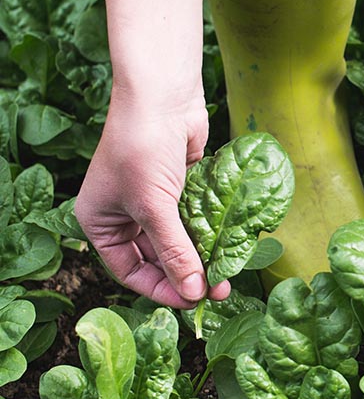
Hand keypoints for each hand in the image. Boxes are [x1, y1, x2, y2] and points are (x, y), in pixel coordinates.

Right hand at [76, 91, 230, 307]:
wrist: (163, 96)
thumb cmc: (143, 148)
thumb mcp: (154, 207)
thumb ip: (175, 252)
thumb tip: (194, 291)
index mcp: (101, 222)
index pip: (130, 270)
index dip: (161, 288)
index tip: (191, 301)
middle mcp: (126, 214)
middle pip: (157, 258)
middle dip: (186, 274)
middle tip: (215, 291)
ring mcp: (154, 200)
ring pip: (179, 241)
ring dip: (201, 257)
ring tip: (226, 275)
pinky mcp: (181, 188)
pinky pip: (194, 220)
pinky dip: (208, 234)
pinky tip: (226, 248)